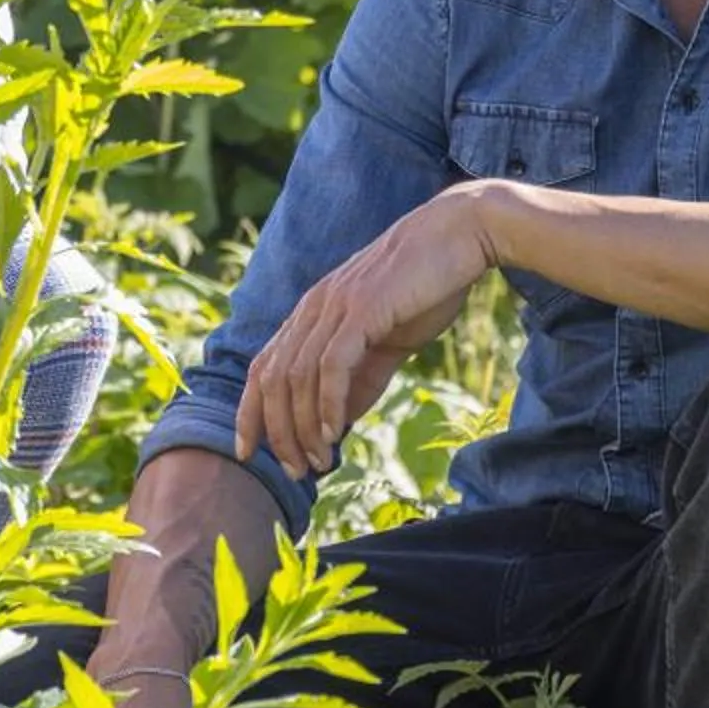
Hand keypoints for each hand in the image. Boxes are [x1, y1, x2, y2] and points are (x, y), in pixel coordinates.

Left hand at [238, 184, 498, 479]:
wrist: (459, 236)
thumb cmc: (426, 287)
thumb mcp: (386, 341)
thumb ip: (360, 378)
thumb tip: (337, 424)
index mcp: (312, 312)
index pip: (263, 367)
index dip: (250, 412)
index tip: (249, 452)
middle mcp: (313, 308)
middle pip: (272, 378)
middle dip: (277, 431)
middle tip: (296, 471)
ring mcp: (334, 306)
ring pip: (298, 376)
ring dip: (303, 427)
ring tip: (317, 461)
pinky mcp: (362, 309)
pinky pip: (332, 365)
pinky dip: (328, 404)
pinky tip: (334, 433)